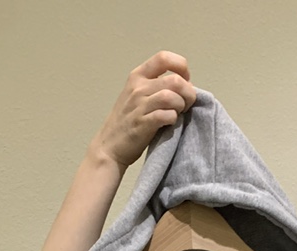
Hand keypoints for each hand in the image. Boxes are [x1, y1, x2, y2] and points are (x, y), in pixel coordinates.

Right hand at [89, 51, 196, 169]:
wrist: (109, 147)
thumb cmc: (127, 122)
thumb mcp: (137, 96)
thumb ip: (157, 87)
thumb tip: (184, 85)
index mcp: (137, 76)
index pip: (163, 58)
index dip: (181, 67)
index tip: (185, 81)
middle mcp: (138, 87)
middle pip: (175, 80)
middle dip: (188, 92)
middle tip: (186, 104)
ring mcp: (139, 106)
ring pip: (172, 97)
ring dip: (181, 106)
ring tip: (178, 113)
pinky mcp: (143, 124)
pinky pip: (166, 115)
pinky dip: (173, 119)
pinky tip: (170, 123)